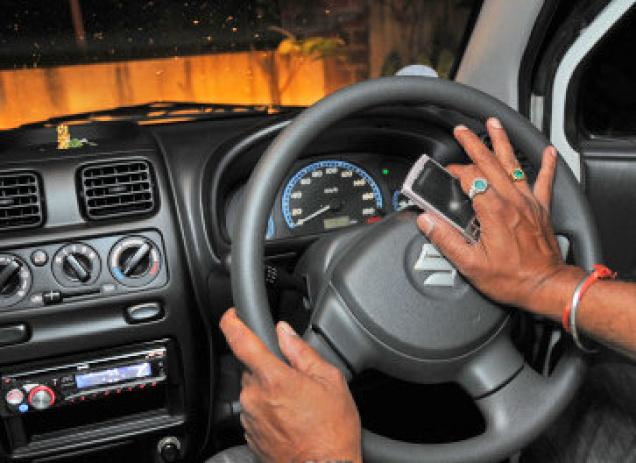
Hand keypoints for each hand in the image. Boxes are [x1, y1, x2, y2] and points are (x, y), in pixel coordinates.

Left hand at [220, 308, 361, 462]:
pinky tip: (293, 421)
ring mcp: (250, 418)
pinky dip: (271, 412)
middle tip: (297, 381)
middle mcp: (254, 397)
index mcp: (273, 378)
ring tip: (299, 406)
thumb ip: (302, 351)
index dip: (232, 322)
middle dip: (271, 368)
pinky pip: (256, 413)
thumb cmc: (332, 431)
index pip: (240, 340)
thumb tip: (285, 332)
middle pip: (252, 368)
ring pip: (255, 391)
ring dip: (272, 392)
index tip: (232, 315)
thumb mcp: (330, 381)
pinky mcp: (250, 436)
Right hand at [417, 118, 582, 314]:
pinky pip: (545, 181)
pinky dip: (547, 165)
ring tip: (494, 124)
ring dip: (502, 142)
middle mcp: (512, 202)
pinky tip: (548, 151)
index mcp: (494, 212)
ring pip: (514, 164)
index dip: (455, 172)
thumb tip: (426, 222)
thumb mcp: (471, 265)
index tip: (446, 174)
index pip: (470, 179)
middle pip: (490, 163)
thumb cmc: (512, 278)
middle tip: (461, 131)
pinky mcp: (541, 209)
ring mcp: (528, 203)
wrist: (546, 287)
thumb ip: (446, 240)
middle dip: (473, 144)